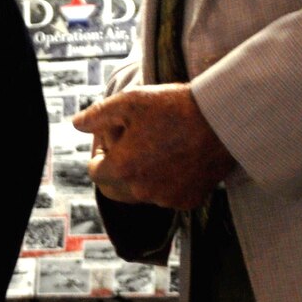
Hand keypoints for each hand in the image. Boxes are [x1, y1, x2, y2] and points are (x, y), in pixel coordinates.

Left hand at [73, 84, 233, 211]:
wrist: (224, 120)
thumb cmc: (175, 107)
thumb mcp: (130, 101)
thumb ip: (97, 115)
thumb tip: (77, 124)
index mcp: (122, 168)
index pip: (94, 171)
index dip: (100, 152)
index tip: (115, 136)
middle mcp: (141, 190)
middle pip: (113, 189)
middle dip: (115, 171)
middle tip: (130, 147)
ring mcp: (166, 199)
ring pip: (140, 193)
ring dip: (140, 177)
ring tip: (157, 148)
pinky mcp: (189, 200)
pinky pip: (167, 196)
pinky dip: (167, 182)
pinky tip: (178, 158)